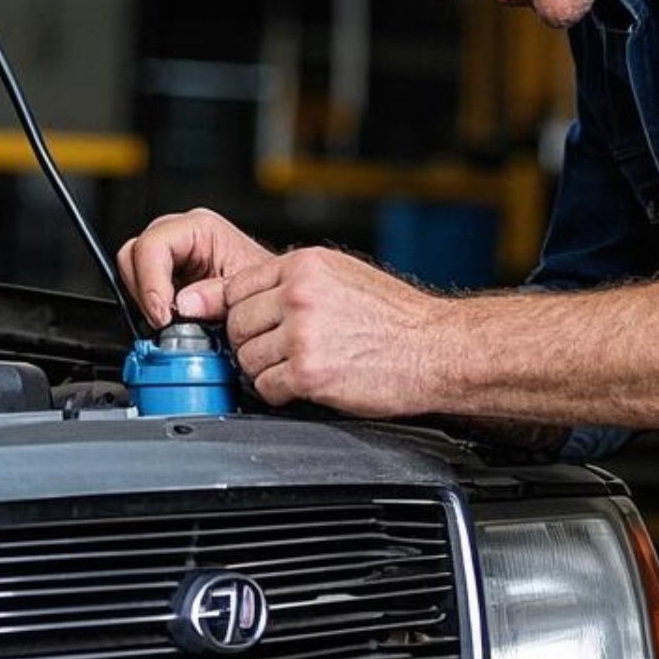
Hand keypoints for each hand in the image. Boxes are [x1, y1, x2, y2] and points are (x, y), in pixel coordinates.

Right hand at [116, 208, 273, 325]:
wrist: (274, 295)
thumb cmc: (267, 284)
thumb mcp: (244, 290)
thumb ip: (213, 295)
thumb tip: (181, 305)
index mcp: (200, 228)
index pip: (153, 246)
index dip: (150, 282)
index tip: (162, 314)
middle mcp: (181, 235)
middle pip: (134, 255)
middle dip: (145, 292)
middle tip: (163, 320)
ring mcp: (171, 254)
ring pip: (132, 270)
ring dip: (145, 300)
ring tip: (169, 320)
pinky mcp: (166, 273)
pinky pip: (141, 286)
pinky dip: (149, 305)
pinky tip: (169, 318)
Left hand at [221, 247, 450, 416]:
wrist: (437, 349)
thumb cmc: (396, 317)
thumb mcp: (339, 277)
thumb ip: (286, 282)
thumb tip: (221, 294)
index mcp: (304, 265)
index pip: (237, 287)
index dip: (244, 312)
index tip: (259, 326)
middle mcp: (299, 295)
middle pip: (237, 324)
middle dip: (253, 343)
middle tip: (282, 352)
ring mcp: (302, 334)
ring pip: (247, 359)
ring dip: (266, 370)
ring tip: (299, 368)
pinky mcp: (309, 373)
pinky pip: (265, 388)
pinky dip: (279, 393)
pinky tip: (306, 385)